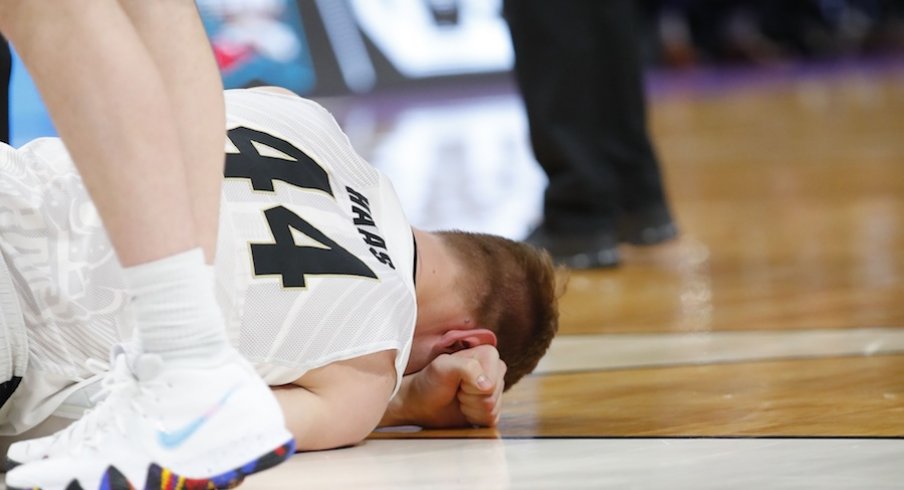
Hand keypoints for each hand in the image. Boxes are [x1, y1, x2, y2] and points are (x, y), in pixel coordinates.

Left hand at [385, 345, 506, 428]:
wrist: (421, 402)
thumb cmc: (430, 381)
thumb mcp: (443, 367)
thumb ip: (467, 368)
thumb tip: (487, 386)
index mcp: (488, 354)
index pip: (491, 383)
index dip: (471, 387)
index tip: (457, 381)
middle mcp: (494, 371)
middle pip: (492, 398)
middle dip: (470, 399)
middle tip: (456, 390)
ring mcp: (494, 390)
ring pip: (492, 410)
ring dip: (470, 408)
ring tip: (458, 398)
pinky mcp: (492, 407)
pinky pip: (491, 420)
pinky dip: (474, 418)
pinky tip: (464, 408)